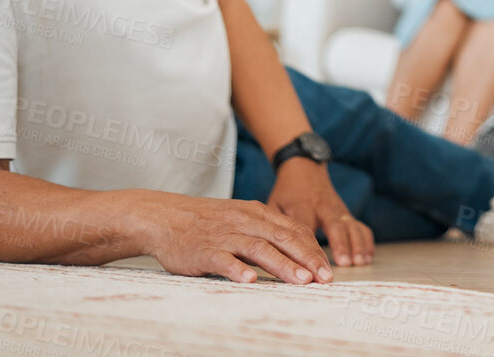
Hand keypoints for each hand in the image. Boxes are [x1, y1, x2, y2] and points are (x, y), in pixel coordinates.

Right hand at [145, 191, 333, 284]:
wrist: (165, 216)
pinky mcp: (204, 250)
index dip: (313, 249)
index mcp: (257, 213)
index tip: (328, 268)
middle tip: (325, 277)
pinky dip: (237, 269)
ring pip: (259, 249)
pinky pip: (223, 260)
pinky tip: (250, 281)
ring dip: (283, 265)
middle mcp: (244, 221)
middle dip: (307, 259)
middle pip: (283, 238)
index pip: (293, 230)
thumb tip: (299, 252)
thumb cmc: (208, 222)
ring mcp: (224, 235)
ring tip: (301, 281)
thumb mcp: (242, 218)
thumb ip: (267, 232)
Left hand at [268, 159, 374, 267]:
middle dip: (339, 245)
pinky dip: (365, 241)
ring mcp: (337, 208)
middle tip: (341, 265)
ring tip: (357, 263)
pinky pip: (360, 225)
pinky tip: (367, 257)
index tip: (308, 267)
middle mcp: (322, 206)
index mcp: (301, 204)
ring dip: (355, 244)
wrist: (304, 168)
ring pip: (349, 225)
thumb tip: (274, 254)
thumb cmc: (286, 192)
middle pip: (332, 225)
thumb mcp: (274, 205)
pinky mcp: (346, 212)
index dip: (305, 248)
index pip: (304, 228)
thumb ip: (275, 227)